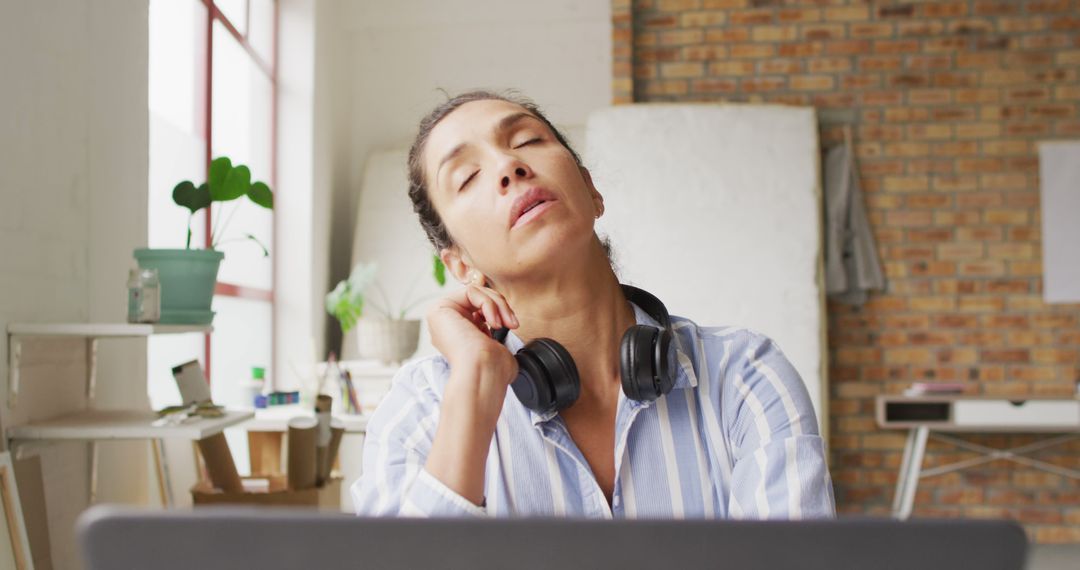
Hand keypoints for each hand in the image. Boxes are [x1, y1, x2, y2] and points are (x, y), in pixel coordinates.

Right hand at [426, 284, 519, 404]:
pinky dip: (489, 304)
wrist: (484, 374)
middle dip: (501, 305)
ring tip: (506, 323)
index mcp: (458, 332)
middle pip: (478, 296)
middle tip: (512, 323)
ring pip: (476, 291)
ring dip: (498, 305)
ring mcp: (440, 316)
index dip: (499, 309)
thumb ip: (491, 327)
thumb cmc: (492, 368)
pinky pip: (470, 291)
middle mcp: (446, 324)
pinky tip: (494, 322)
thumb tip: (500, 319)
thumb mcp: (495, 342)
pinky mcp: (439, 309)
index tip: (512, 324)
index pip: (479, 306)